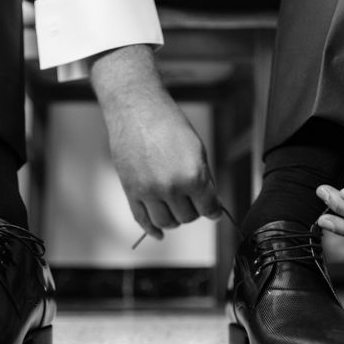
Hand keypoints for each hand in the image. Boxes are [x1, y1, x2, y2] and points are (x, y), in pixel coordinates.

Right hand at [91, 46, 220, 238]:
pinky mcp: (131, 192)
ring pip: (166, 223)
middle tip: (192, 202)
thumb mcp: (197, 149)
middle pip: (188, 218)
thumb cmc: (169, 124)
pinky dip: (152, 230)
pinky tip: (159, 233)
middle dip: (193, 211)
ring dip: (174, 220)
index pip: (208, 208)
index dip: (213, 211)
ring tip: (176, 210)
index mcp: (193, 176)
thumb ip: (203, 178)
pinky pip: (143, 220)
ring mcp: (149, 192)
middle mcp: (171, 188)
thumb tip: (207, 202)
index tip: (213, 212)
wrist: (136, 110)